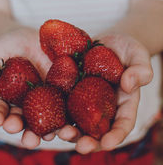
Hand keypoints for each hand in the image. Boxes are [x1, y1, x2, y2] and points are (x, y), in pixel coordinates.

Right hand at [0, 26, 58, 147]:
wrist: (28, 34)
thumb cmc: (4, 45)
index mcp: (5, 99)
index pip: (0, 112)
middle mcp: (24, 103)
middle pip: (24, 121)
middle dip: (26, 132)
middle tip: (28, 139)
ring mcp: (44, 97)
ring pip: (46, 119)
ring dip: (49, 131)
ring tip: (51, 136)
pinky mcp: (60, 90)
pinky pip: (64, 105)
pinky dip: (67, 117)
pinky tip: (69, 125)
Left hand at [56, 33, 152, 153]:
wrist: (107, 42)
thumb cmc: (126, 49)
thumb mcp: (138, 55)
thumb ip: (140, 70)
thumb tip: (128, 86)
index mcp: (123, 102)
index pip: (123, 123)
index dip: (116, 135)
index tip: (107, 143)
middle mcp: (104, 106)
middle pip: (97, 130)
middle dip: (90, 141)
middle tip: (81, 146)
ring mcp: (86, 100)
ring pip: (78, 121)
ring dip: (70, 132)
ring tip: (62, 133)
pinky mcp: (71, 90)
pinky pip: (63, 103)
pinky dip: (55, 112)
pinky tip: (46, 115)